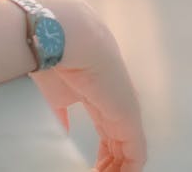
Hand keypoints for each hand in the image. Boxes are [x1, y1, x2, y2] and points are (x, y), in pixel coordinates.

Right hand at [30, 0, 146, 171]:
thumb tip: (62, 131)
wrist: (66, 34)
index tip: (89, 169)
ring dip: (115, 170)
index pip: (109, 130)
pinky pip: (135, 155)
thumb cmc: (55, 55)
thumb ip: (62, 112)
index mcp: (101, 92)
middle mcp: (117, 100)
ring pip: (129, 151)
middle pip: (119, 143)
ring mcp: (125, 107)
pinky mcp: (129, 115)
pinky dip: (126, 171)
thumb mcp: (57, 90)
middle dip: (109, 165)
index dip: (103, 153)